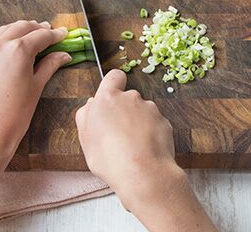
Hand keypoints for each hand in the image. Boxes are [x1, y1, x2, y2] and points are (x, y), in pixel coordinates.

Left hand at [0, 20, 70, 164]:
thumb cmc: (15, 114)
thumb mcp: (36, 87)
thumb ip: (50, 66)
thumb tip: (63, 55)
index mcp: (19, 50)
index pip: (41, 36)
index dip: (55, 35)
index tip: (64, 34)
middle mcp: (0, 45)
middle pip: (22, 27)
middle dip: (38, 28)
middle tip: (50, 32)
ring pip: (5, 30)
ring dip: (20, 29)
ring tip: (32, 35)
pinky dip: (5, 38)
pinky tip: (12, 46)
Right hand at [75, 69, 177, 206]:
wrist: (143, 174)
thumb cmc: (110, 159)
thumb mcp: (86, 139)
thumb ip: (86, 116)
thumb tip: (91, 105)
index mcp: (108, 98)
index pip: (113, 76)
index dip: (113, 84)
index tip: (111, 98)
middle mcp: (131, 98)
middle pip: (127, 98)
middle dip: (124, 111)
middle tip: (118, 133)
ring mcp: (150, 109)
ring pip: (142, 111)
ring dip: (138, 123)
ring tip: (132, 146)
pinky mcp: (164, 122)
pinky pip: (155, 124)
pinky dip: (151, 133)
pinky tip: (145, 150)